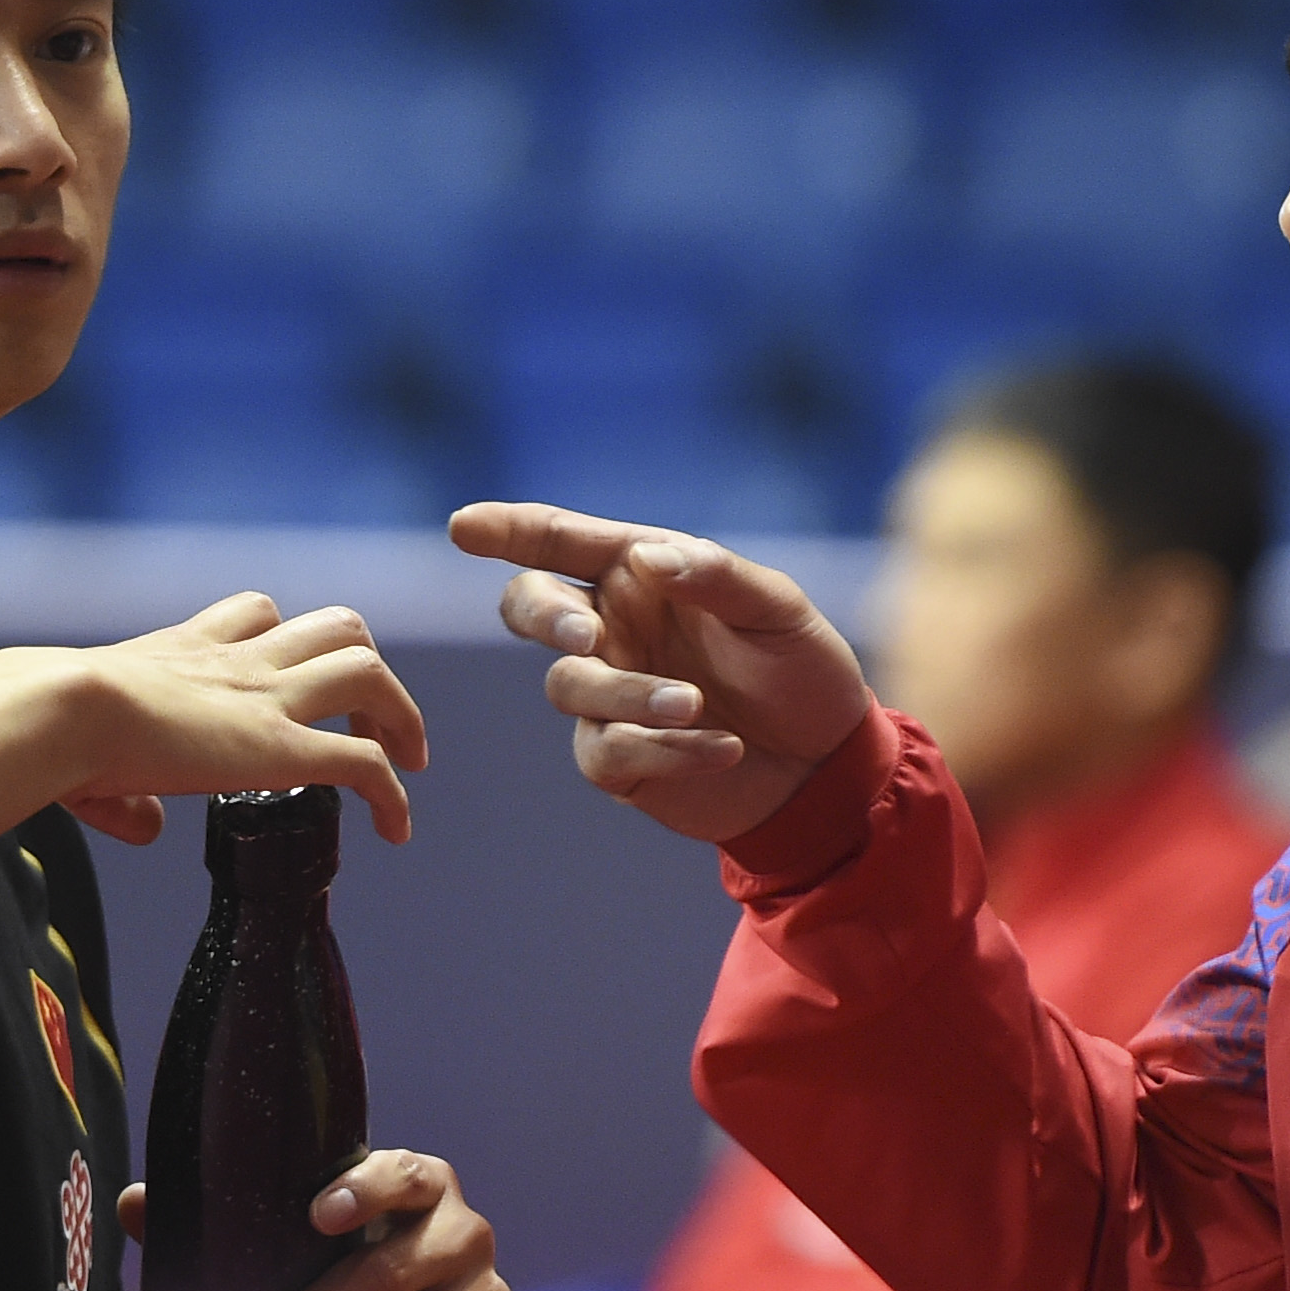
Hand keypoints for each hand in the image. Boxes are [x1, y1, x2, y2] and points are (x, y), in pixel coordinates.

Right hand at [52, 593, 428, 844]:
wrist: (58, 710)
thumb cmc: (47, 727)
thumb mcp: (83, 753)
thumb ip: (119, 796)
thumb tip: (144, 827)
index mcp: (186, 651)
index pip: (256, 615)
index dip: (286, 641)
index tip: (292, 681)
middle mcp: (238, 664)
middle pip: (334, 626)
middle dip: (363, 664)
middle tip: (369, 717)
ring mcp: (266, 701)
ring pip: (368, 673)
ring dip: (400, 712)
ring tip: (408, 758)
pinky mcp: (280, 749)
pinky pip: (364, 765)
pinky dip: (392, 795)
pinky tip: (396, 829)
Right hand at [447, 504, 872, 842]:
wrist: (826, 764)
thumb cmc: (800, 669)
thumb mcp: (777, 610)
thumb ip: (714, 577)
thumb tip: (645, 558)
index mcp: (640, 575)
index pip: (561, 542)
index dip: (508, 531)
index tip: (463, 526)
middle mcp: (611, 629)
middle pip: (530, 606)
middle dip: (543, 616)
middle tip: (587, 635)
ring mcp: (608, 696)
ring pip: (570, 684)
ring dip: (631, 695)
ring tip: (698, 706)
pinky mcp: (619, 762)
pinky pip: (610, 749)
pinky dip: (666, 750)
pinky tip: (725, 750)